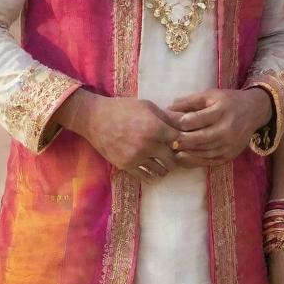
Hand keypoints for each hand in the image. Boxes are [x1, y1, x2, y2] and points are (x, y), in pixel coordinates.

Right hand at [57, 90, 180, 182]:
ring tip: (164, 161)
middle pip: (173, 159)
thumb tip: (188, 120)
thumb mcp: (148, 106)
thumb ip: (168, 116)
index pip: (180, 141)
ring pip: (161, 170)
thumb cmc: (123, 108)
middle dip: (176, 156)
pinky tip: (154, 168)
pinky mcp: (126, 166)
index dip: (183, 141)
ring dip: (165, 167)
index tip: (182, 141)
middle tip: (174, 154)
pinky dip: (153, 175)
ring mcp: (136, 157)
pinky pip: (146, 177)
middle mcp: (148, 144)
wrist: (95, 118)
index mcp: (155, 128)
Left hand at [169, 88, 271, 166]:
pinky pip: (209, 161)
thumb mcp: (211, 95)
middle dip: (181, 140)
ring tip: (170, 149)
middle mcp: (227, 129)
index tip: (168, 123)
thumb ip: (190, 101)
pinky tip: (182, 158)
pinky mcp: (230, 155)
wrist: (255, 111)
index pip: (198, 119)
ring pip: (203, 152)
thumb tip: (169, 108)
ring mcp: (229, 144)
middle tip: (166, 139)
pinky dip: (194, 161)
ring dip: (185, 152)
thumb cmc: (229, 101)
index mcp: (222, 110)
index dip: (181, 122)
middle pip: (199, 138)